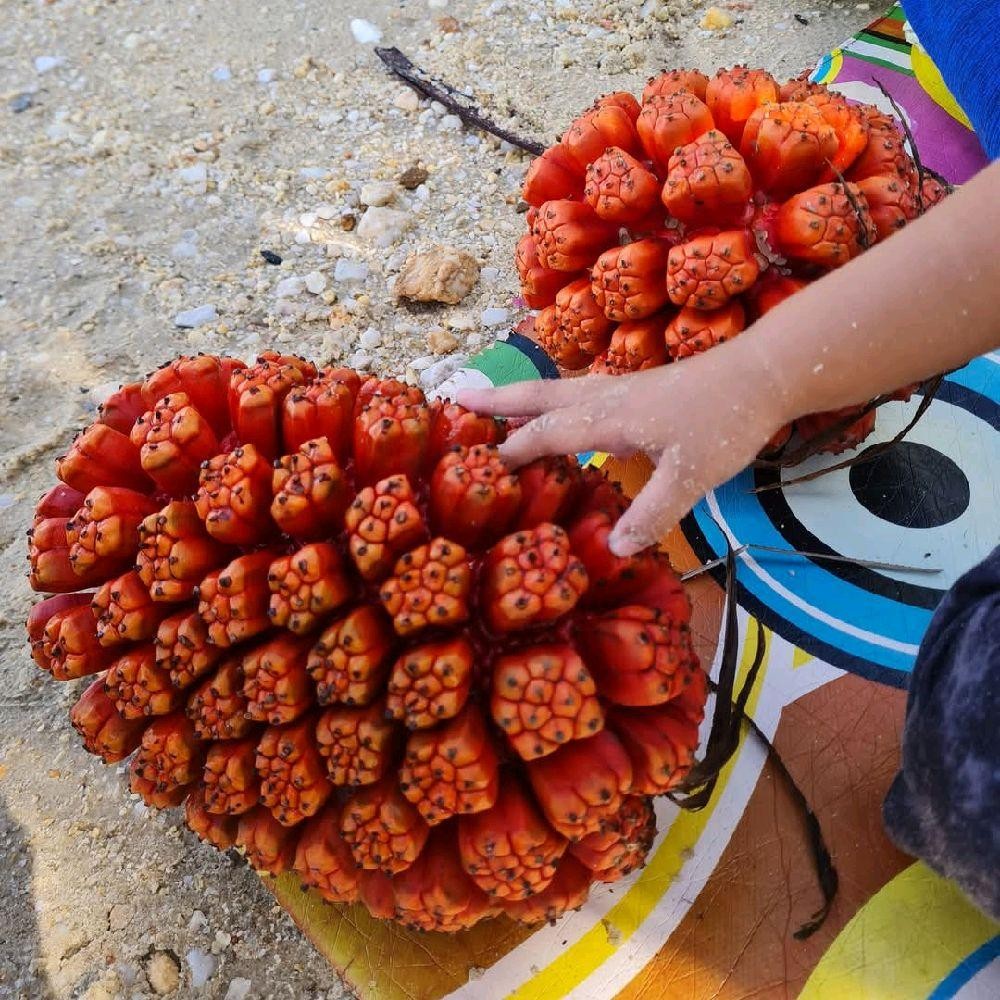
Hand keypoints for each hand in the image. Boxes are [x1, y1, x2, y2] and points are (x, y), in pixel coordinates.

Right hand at [459, 338, 787, 556]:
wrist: (763, 374)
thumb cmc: (725, 422)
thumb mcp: (691, 476)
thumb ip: (652, 513)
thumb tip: (613, 548)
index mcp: (610, 417)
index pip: (547, 434)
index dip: (512, 450)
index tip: (477, 468)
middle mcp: (607, 397)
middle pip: (541, 396)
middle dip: (497, 400)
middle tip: (455, 396)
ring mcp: (621, 389)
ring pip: (558, 388)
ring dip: (521, 394)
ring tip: (490, 399)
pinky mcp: (638, 389)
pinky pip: (579, 391)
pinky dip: (553, 397)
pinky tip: (559, 408)